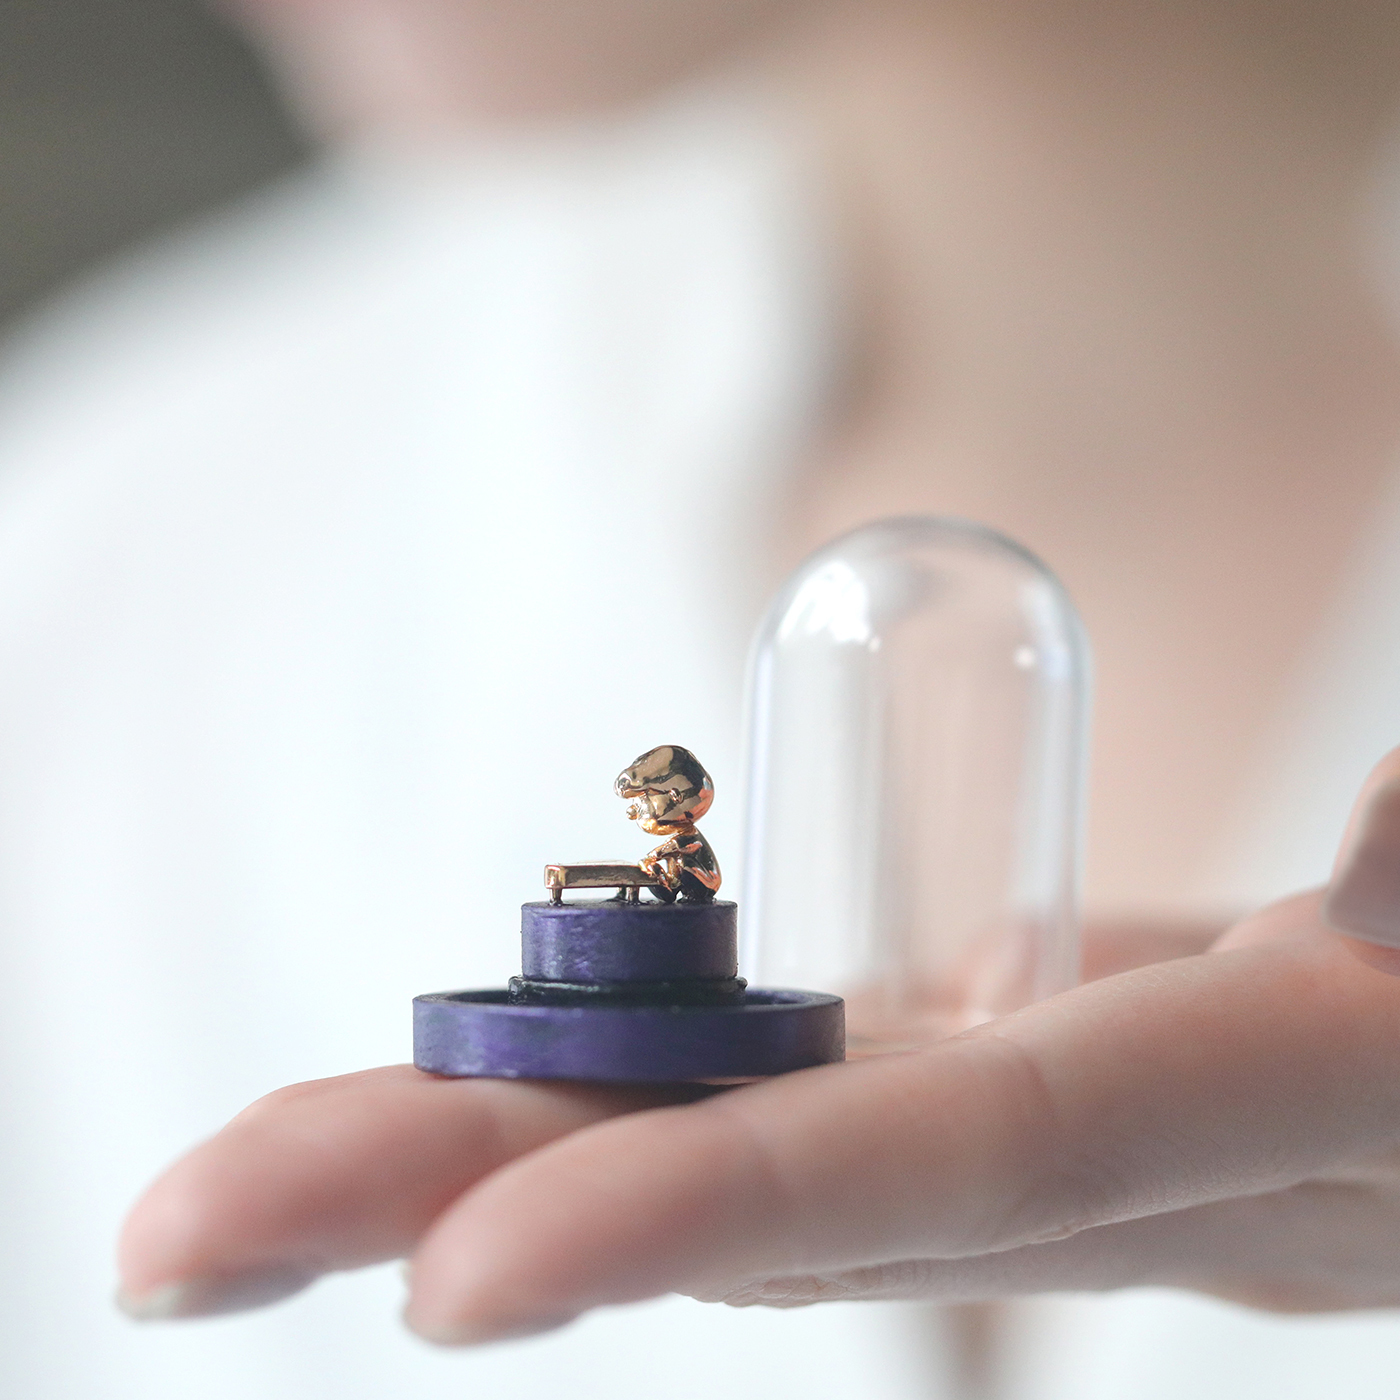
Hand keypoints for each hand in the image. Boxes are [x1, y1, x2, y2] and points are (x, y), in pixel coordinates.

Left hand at [118, 751, 1399, 1341]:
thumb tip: (1388, 836)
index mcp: (1223, 1117)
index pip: (943, 1159)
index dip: (711, 1207)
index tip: (449, 1285)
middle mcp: (1071, 1162)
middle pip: (735, 1176)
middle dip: (457, 1197)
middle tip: (181, 1232)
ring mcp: (1007, 1130)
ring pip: (722, 1142)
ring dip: (479, 1153)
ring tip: (244, 1190)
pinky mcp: (982, 1072)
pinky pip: (772, 1096)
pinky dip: (605, 1106)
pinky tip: (428, 1130)